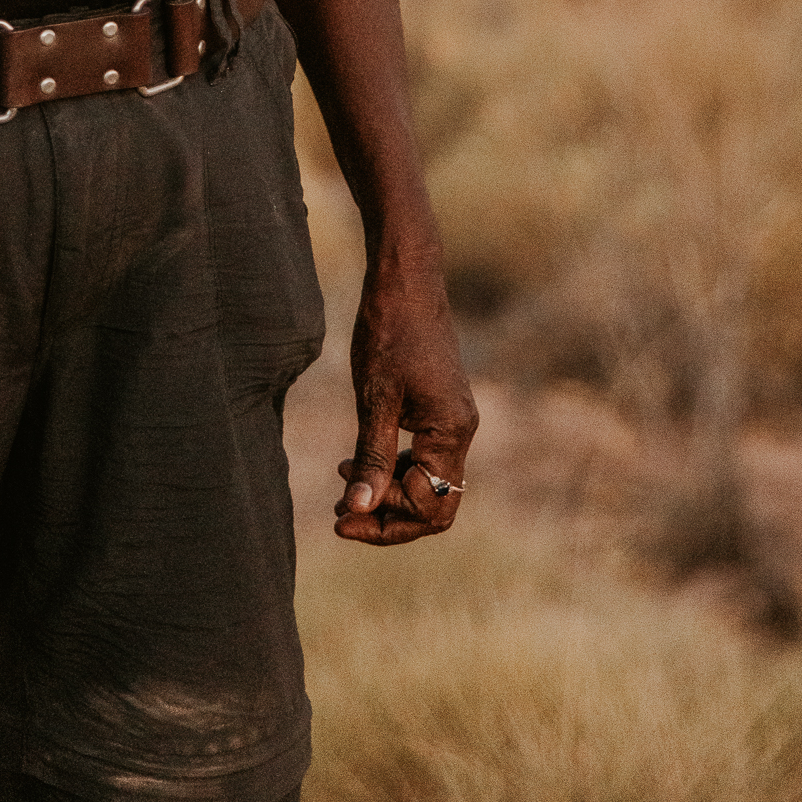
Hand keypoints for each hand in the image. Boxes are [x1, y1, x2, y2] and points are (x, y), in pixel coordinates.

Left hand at [333, 258, 477, 546]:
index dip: (386, 523)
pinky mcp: (440, 408)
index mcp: (451, 433)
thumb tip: (359, 509)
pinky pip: (423, 457)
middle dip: (389, 517)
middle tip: (341, 515)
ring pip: (427, 482)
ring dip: (387, 493)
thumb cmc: (389, 330)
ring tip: (343, 491)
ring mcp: (452, 420)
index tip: (341, 517)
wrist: (406, 278)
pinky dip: (393, 468)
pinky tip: (356, 461)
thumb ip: (370, 457)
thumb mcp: (374, 398)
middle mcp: (460, 432)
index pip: (429, 508)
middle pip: (434, 503)